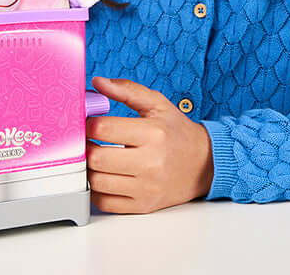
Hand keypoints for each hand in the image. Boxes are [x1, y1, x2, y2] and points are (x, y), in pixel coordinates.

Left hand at [86, 76, 213, 213]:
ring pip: (97, 183)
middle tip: (86, 141)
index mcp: (152, 133)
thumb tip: (98, 82)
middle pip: (97, 158)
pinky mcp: (143, 206)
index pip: (104, 129)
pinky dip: (96, 191)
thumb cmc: (177, 131)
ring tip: (93, 157)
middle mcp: (150, 162)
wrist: (204, 164)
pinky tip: (102, 176)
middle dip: (85, 147)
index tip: (88, 122)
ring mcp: (146, 188)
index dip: (88, 124)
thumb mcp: (157, 103)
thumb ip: (127, 90)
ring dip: (88, 170)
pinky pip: (106, 204)